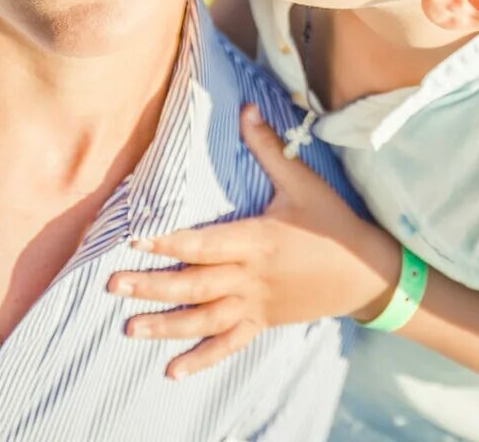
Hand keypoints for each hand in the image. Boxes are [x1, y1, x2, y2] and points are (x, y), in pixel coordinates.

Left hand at [108, 104, 401, 378]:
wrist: (365, 272)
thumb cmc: (332, 222)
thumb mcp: (302, 181)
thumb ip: (269, 147)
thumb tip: (246, 107)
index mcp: (258, 241)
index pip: (205, 244)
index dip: (169, 244)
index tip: (135, 242)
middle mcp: (251, 277)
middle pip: (195, 285)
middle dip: (152, 286)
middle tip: (113, 285)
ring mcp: (256, 305)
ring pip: (205, 320)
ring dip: (166, 325)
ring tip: (130, 328)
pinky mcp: (263, 322)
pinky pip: (229, 345)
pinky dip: (201, 359)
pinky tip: (171, 371)